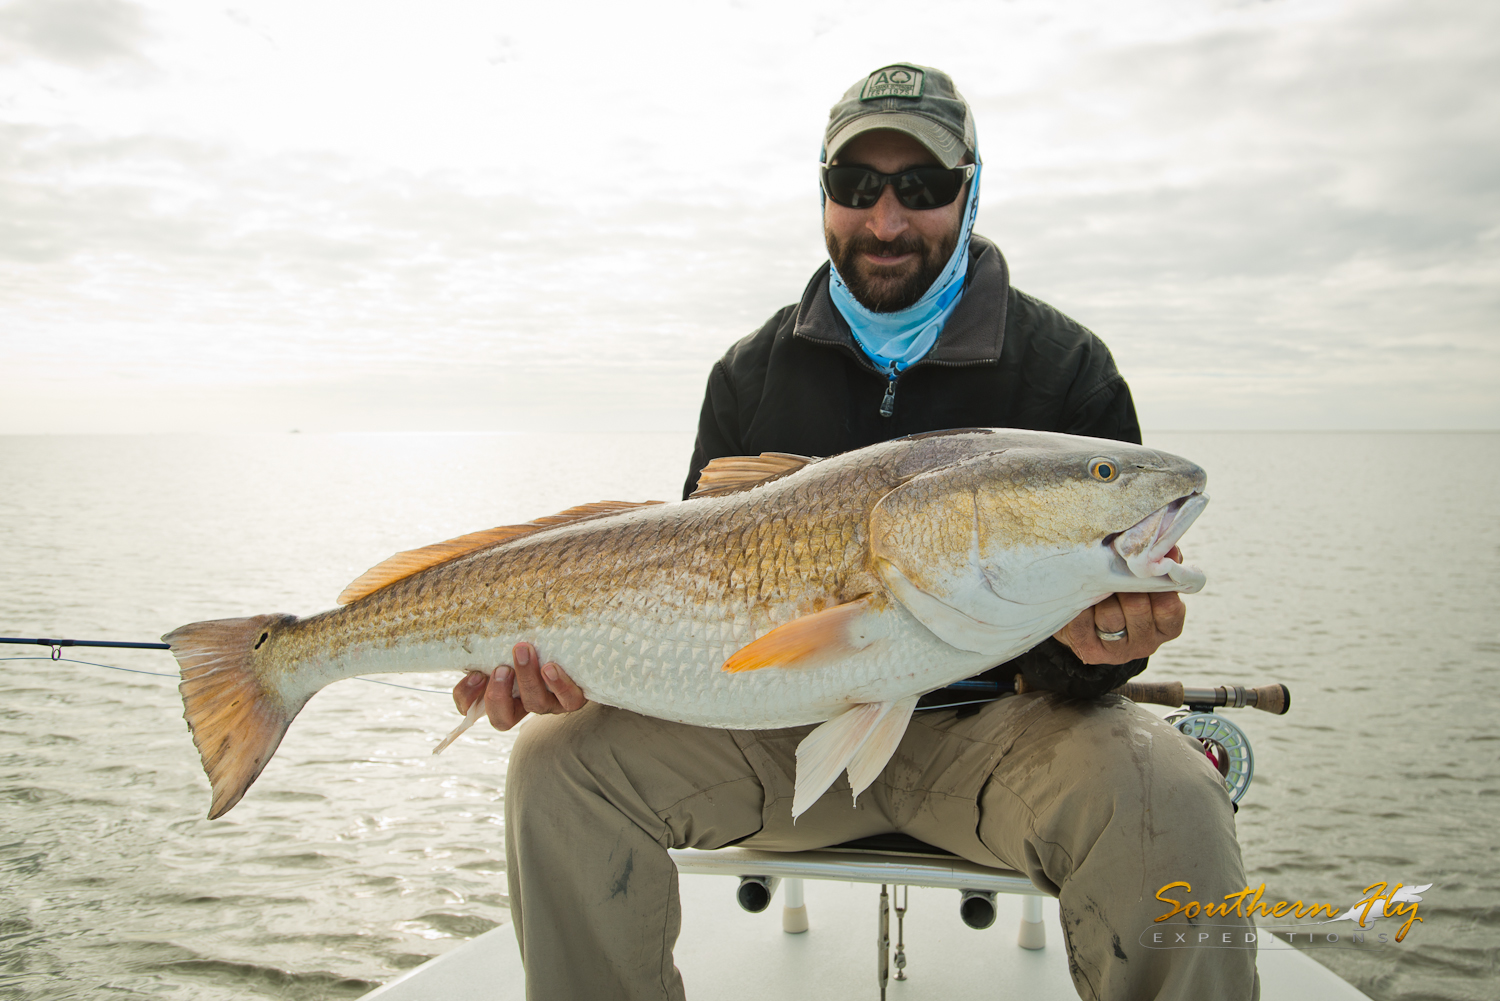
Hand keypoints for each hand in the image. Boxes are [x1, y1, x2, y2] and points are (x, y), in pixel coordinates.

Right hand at [450, 642, 587, 731]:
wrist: (581, 641)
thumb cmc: (537, 634)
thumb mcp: (510, 635)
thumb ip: (492, 631)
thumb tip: (469, 600)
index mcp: (501, 692)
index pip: (474, 707)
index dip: (468, 698)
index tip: (475, 673)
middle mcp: (524, 703)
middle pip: (502, 719)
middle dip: (497, 695)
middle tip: (501, 668)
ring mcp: (550, 703)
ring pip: (535, 705)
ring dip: (527, 679)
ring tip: (525, 650)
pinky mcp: (575, 697)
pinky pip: (568, 699)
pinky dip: (559, 685)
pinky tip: (551, 666)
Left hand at [1053, 547, 1187, 664]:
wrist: (1087, 624)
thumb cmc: (1123, 594)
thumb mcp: (1145, 581)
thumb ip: (1160, 565)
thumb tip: (1169, 550)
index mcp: (1166, 627)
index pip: (1169, 606)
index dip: (1154, 584)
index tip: (1140, 568)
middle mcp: (1147, 644)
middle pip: (1136, 607)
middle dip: (1122, 585)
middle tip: (1111, 570)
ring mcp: (1119, 652)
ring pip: (1110, 616)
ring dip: (1100, 595)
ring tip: (1096, 585)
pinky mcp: (1092, 652)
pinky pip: (1083, 622)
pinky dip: (1080, 606)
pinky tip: (1081, 599)